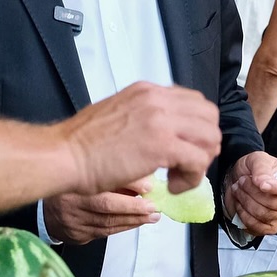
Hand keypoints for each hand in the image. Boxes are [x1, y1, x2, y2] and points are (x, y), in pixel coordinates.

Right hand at [44, 177, 158, 243]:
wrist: (46, 211)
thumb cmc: (71, 187)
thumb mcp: (88, 174)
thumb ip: (113, 176)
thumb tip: (144, 181)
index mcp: (73, 182)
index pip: (102, 183)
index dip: (127, 185)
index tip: (147, 187)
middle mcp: (71, 203)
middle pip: (105, 207)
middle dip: (133, 208)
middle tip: (153, 207)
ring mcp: (74, 221)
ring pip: (108, 223)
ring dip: (133, 220)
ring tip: (152, 216)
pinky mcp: (78, 235)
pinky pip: (105, 232)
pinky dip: (124, 227)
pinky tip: (137, 223)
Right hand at [60, 81, 221, 197]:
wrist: (65, 154)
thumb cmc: (82, 142)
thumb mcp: (117, 112)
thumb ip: (142, 115)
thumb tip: (160, 131)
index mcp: (147, 91)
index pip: (193, 101)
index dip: (195, 128)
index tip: (182, 147)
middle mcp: (158, 99)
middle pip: (209, 116)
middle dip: (204, 143)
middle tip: (185, 164)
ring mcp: (162, 120)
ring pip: (210, 137)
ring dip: (200, 161)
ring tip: (178, 177)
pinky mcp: (163, 145)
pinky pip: (198, 161)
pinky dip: (191, 178)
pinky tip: (172, 186)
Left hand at [223, 152, 276, 234]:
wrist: (240, 180)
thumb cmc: (254, 168)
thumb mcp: (257, 159)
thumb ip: (262, 168)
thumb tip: (263, 183)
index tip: (261, 184)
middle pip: (273, 203)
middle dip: (251, 191)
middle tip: (241, 181)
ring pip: (262, 214)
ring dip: (244, 200)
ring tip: (237, 189)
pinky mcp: (268, 228)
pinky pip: (256, 226)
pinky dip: (243, 214)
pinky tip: (239, 203)